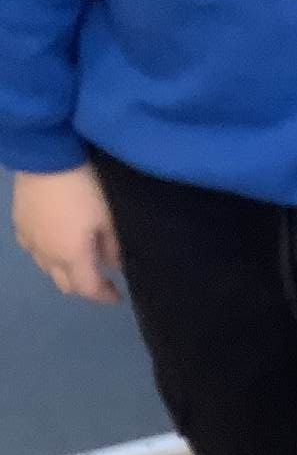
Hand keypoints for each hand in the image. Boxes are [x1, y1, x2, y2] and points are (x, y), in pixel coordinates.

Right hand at [12, 165, 123, 303]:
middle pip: (64, 284)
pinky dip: (48, 254)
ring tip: (81, 261)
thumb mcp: (109, 217)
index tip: (118, 297)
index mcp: (70, 256)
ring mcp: (28, 239)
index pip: (87, 288)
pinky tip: (57, 242)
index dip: (104, 296)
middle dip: (83, 287)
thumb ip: (112, 246)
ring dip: (64, 271)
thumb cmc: (84, 187)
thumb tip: (115, 266)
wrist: (46, 157)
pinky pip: (34, 249)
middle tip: (101, 281)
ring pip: (46, 268)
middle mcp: (45, 255)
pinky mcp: (19, 223)